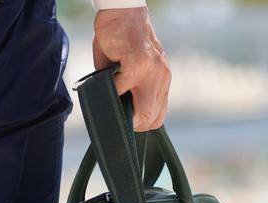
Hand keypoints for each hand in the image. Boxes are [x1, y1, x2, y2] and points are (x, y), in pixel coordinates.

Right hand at [93, 7, 169, 130]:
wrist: (122, 12)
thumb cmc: (121, 40)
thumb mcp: (128, 68)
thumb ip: (126, 88)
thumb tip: (115, 108)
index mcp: (161, 80)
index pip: (158, 115)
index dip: (141, 123)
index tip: (126, 122)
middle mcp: (161, 78)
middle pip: (152, 118)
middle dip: (132, 125)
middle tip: (117, 119)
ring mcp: (154, 72)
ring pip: (144, 110)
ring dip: (124, 111)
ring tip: (113, 103)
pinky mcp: (139, 63)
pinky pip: (122, 87)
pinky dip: (111, 89)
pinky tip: (106, 81)